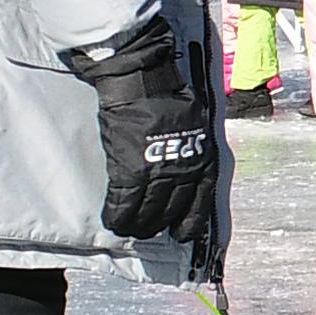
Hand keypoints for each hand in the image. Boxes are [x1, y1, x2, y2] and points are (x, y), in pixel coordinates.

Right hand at [65, 18, 216, 243]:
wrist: (144, 81)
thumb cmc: (169, 95)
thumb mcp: (196, 125)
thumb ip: (192, 149)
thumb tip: (187, 163)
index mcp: (203, 160)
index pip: (200, 203)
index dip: (190, 222)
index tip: (182, 233)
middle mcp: (185, 172)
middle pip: (171, 211)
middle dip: (158, 225)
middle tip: (148, 231)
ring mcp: (158, 173)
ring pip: (148, 212)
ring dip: (136, 225)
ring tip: (129, 229)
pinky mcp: (131, 170)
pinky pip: (124, 203)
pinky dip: (117, 215)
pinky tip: (112, 220)